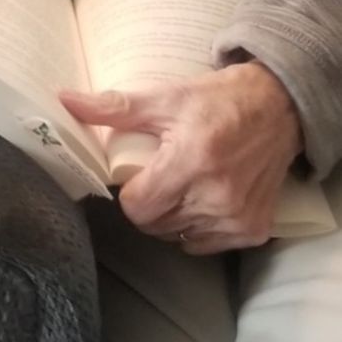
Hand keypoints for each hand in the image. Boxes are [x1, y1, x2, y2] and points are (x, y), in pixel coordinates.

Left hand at [60, 63, 302, 254]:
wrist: (277, 106)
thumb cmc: (216, 99)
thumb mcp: (165, 97)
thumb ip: (114, 106)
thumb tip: (64, 100)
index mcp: (191, 160)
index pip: (138, 207)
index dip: (130, 193)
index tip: (139, 175)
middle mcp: (216, 195)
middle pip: (155, 225)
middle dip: (150, 203)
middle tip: (161, 175)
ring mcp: (237, 217)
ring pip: (178, 237)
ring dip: (174, 216)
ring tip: (184, 184)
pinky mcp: (253, 229)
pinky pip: (205, 244)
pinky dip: (199, 228)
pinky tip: (205, 198)